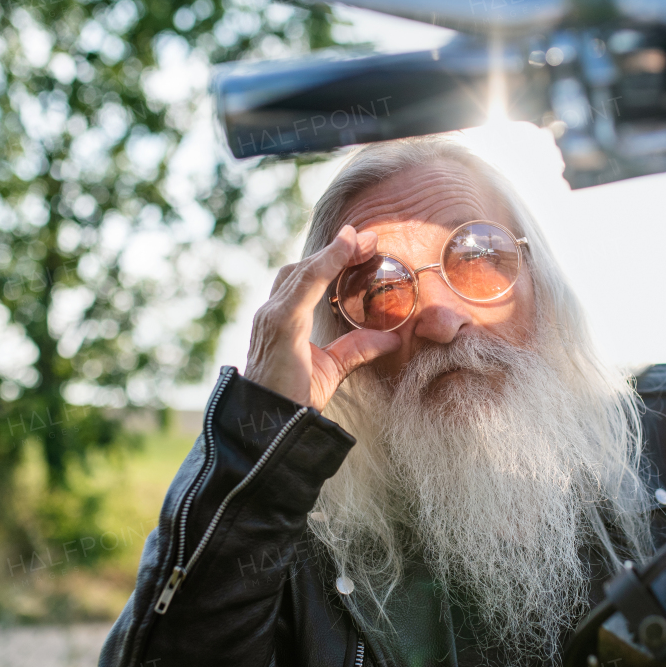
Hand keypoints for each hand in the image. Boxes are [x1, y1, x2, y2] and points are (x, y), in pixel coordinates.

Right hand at [244, 225, 400, 410]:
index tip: (361, 246)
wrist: (273, 427)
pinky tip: (344, 252)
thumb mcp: (333, 366)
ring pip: (304, 271)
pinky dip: (325, 265)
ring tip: (360, 239)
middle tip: (368, 239)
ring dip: (334, 252)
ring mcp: (273, 316)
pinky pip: (303, 286)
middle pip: (304, 268)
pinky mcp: (280, 325)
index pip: (306, 278)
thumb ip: (358, 347)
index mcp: (283, 319)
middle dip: (336, 250)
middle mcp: (273, 312)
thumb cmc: (294, 397)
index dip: (331, 259)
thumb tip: (392, 338)